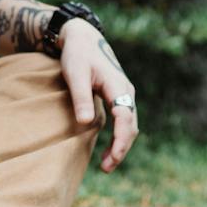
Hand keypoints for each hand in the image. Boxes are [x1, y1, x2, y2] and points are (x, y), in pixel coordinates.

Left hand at [57, 20, 139, 171]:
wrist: (84, 38)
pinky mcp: (120, 96)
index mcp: (117, 85)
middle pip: (131, 124)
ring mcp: (125, 93)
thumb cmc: (77, 55)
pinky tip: (110, 148)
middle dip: (122, 148)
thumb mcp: (74, 73)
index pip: (125, 118)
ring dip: (121, 144)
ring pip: (130, 124)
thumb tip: (85, 123)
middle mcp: (126, 90)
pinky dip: (120, 136)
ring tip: (107, 165)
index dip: (121, 140)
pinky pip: (125, 120)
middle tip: (106, 169)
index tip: (112, 159)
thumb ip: (80, 97)